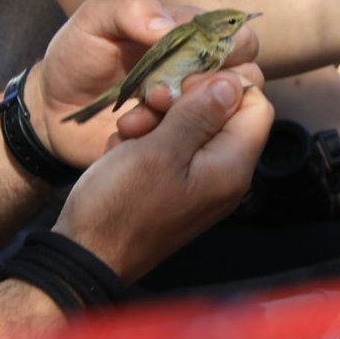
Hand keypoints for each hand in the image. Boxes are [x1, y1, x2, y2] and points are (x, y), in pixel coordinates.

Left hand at [27, 0, 258, 167]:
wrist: (50, 108)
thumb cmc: (76, 54)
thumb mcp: (95, 19)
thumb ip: (132, 8)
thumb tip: (172, 25)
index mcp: (188, 34)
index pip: (237, 37)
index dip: (226, 50)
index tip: (189, 62)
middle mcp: (198, 70)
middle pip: (244, 76)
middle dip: (210, 87)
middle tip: (164, 92)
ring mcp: (189, 106)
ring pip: (222, 112)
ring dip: (187, 113)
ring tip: (142, 111)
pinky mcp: (176, 137)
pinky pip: (194, 141)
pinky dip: (166, 136)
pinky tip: (129, 129)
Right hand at [52, 67, 273, 283]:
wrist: (84, 256)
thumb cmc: (121, 205)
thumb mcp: (159, 151)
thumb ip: (200, 114)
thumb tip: (234, 84)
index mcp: (231, 166)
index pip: (254, 105)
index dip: (225, 84)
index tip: (184, 83)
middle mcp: (223, 174)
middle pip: (220, 113)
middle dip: (181, 100)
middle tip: (148, 101)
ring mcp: (197, 181)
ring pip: (189, 126)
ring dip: (155, 119)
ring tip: (126, 130)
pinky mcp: (171, 184)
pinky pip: (169, 148)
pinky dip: (145, 140)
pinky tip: (120, 148)